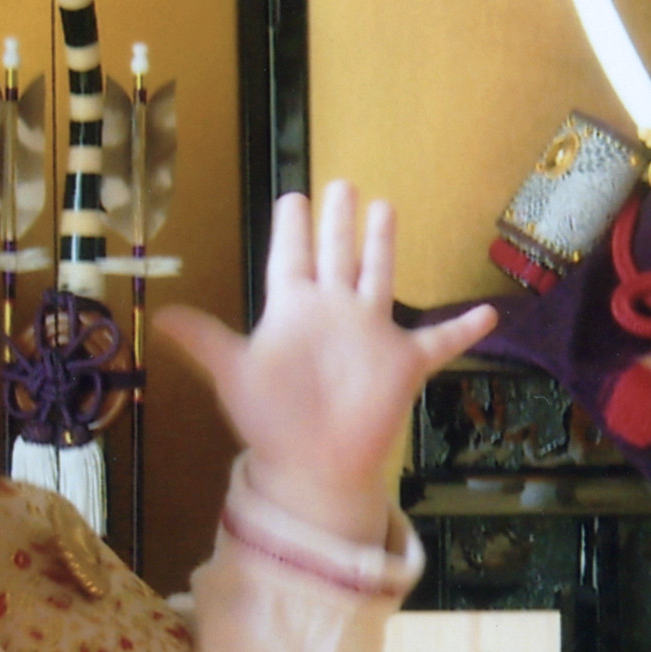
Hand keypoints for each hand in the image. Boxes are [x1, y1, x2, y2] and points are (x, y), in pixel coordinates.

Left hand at [154, 182, 495, 544]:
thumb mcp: (235, 375)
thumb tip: (160, 317)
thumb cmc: (272, 422)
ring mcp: (370, 334)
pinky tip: (490, 314)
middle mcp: (333, 313)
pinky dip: (465, 329)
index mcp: (293, 310)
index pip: (291, 257)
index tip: (292, 197)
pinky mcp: (402, 362)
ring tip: (386, 208)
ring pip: (378, 277)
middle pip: (337, 254)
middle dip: (338, 221)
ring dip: (382, 245)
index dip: (291, 227)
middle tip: (342, 184)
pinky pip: (440, 342)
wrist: (314, 467)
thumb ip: (206, 342)